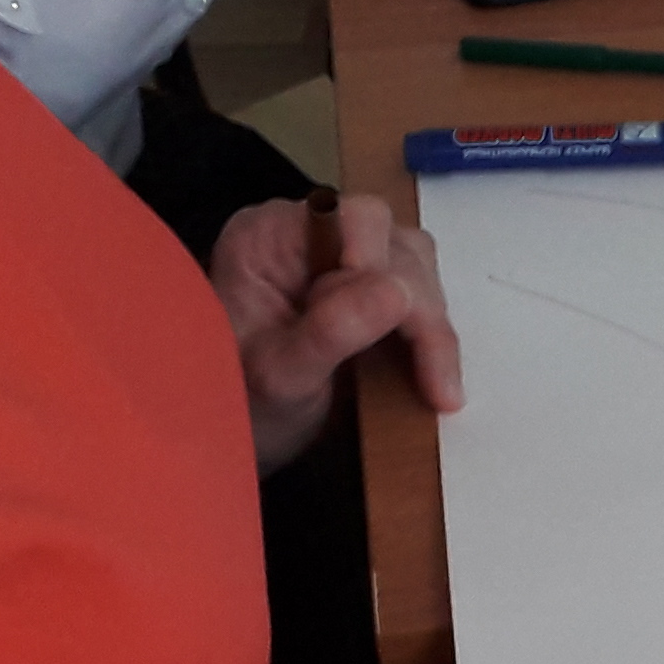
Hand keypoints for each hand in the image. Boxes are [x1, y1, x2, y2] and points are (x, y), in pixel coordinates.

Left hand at [211, 191, 463, 470]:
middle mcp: (308, 235)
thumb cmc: (240, 409)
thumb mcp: (280, 377)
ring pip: (417, 269)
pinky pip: (417, 297)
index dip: (385, 266)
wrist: (227, 443)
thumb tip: (398, 292)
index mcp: (271, 237)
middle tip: (435, 382)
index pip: (351, 220)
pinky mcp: (365, 290)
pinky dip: (431, 339)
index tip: (402, 321)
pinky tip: (435, 380)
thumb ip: (329, 331)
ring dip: (432, 327)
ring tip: (436, 386)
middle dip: (420, 311)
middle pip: (395, 244)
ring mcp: (340, 261)